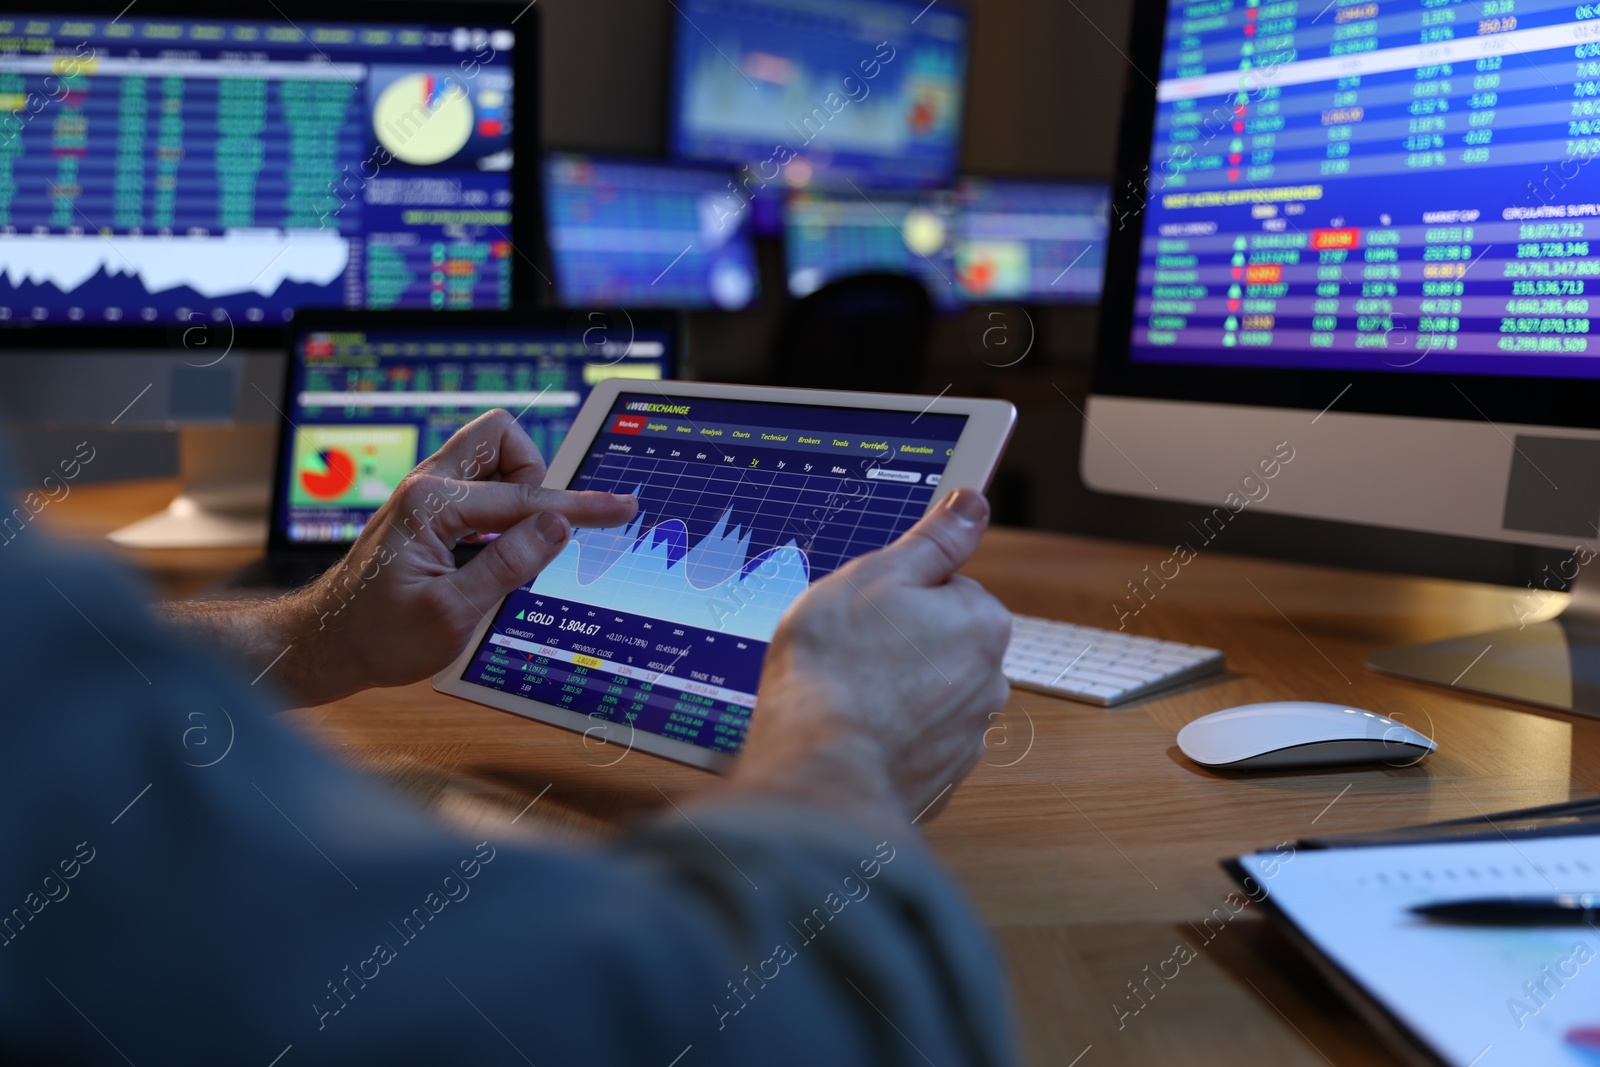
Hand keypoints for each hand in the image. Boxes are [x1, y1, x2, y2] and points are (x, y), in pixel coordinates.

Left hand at [273, 411, 635, 703]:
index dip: (580, 505)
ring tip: (510, 549)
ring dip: (516, 494)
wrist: (327, 644)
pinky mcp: (428, 511)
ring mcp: (426, 495)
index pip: (525, 496)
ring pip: (492, 459)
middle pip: (501, 437)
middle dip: (534, 475)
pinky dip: (502, 511)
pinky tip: (496, 554)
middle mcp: (427, 486)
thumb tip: (557, 524)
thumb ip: (508, 564)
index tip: (621, 508)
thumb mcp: (452, 612)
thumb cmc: (378, 635)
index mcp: (431, 504)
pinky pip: (480, 488)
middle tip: (535, 528)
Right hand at [725, 490, 1011, 825]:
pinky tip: (854, 730)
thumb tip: (971, 505)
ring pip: (927, 693)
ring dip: (895, 691)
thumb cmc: (837, 667)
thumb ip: (933, 540)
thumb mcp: (877, 575)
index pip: (947, 587)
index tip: (867, 610)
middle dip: (901, 643)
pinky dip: (890, 735)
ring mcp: (966, 735)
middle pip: (941, 642)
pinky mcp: (940, 776)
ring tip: (846, 693)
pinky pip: (914, 740)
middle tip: (850, 649)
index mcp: (982, 622)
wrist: (815, 768)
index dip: (898, 593)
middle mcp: (990, 681)